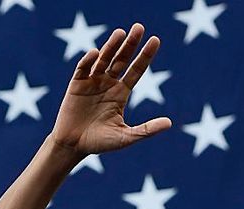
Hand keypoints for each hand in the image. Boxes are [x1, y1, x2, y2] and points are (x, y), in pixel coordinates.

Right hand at [50, 24, 171, 156]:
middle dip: (130, 44)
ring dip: (111, 46)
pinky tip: (96, 53)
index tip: (155, 40)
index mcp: (121, 93)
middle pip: (121, 59)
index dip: (145, 56)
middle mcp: (108, 83)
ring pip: (103, 59)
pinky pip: (83, 68)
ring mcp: (92, 82)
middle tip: (139, 27)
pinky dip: (89, 60)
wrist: (73, 146)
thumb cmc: (100, 143)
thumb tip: (169, 123)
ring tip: (120, 33)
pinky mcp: (76, 84)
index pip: (136, 70)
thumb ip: (146, 130)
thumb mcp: (126, 137)